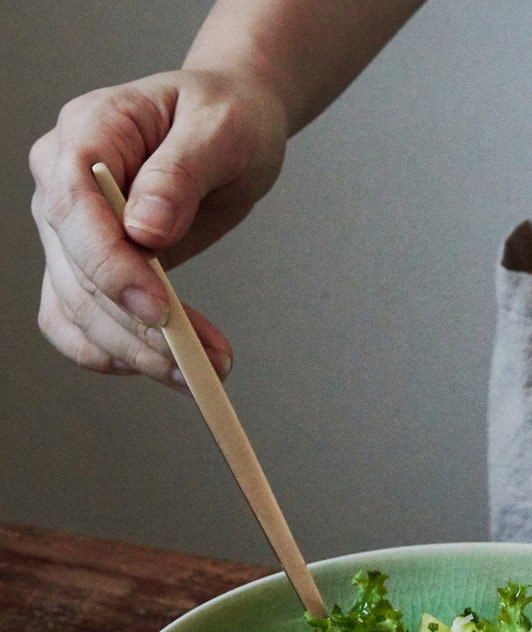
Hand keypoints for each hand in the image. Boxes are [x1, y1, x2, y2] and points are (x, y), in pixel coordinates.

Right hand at [29, 69, 287, 387]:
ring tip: (208, 372)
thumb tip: (146, 227)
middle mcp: (61, 182)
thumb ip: (181, 173)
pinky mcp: (88, 267)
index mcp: (88, 131)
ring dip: (139, 354)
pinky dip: (120, 355)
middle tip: (209, 362)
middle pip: (75, 272)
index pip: (74, 207)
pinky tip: (169, 370)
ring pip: (77, 310)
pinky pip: (80, 325)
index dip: (111, 266)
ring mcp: (69, 230)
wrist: (229, 131)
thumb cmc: (227, 119)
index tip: (161, 310)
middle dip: (140, 328)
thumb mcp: (222, 130)